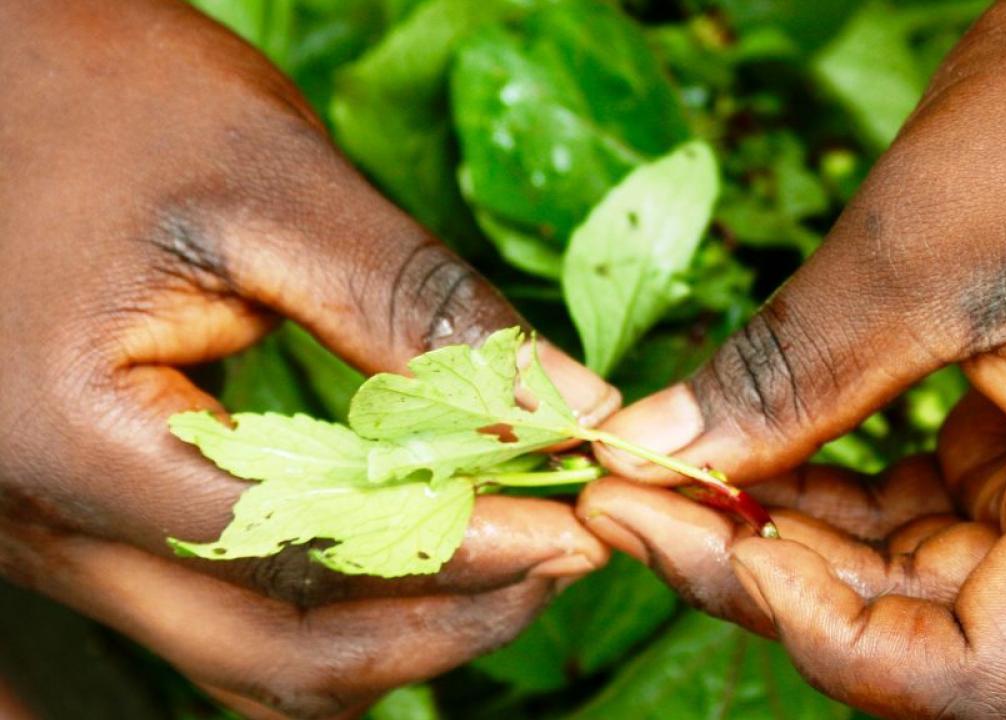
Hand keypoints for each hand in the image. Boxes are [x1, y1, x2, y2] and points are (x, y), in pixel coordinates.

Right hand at [0, 2, 618, 716]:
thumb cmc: (97, 95)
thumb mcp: (265, 181)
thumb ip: (409, 304)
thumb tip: (563, 404)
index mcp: (70, 440)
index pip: (306, 546)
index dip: (457, 547)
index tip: (568, 524)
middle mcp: (44, 523)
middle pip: (274, 647)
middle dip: (440, 617)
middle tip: (557, 554)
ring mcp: (56, 532)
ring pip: (245, 652)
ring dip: (389, 626)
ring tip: (504, 556)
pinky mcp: (84, 515)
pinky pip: (220, 606)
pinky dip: (329, 599)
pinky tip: (410, 543)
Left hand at [578, 1, 1005, 716]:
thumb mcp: (917, 245)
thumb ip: (784, 378)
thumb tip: (652, 457)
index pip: (974, 677)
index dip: (819, 636)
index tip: (704, 543)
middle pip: (938, 626)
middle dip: (777, 571)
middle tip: (643, 500)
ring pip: (935, 573)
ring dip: (806, 535)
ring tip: (684, 474)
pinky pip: (954, 509)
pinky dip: (855, 493)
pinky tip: (765, 456)